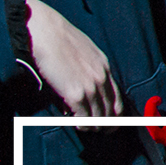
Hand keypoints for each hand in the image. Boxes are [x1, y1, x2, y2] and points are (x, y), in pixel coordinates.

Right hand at [25, 0, 121, 118]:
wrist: (47, 33)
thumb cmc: (61, 41)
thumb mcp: (86, 54)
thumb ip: (90, 70)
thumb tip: (85, 88)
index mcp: (105, 68)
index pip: (118, 98)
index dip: (115, 114)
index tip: (111, 122)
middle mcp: (102, 78)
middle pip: (111, 111)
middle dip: (107, 124)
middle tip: (100, 131)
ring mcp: (90, 87)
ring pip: (99, 116)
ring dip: (93, 126)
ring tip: (86, 128)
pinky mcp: (75, 93)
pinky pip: (84, 117)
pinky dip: (82, 124)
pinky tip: (77, 125)